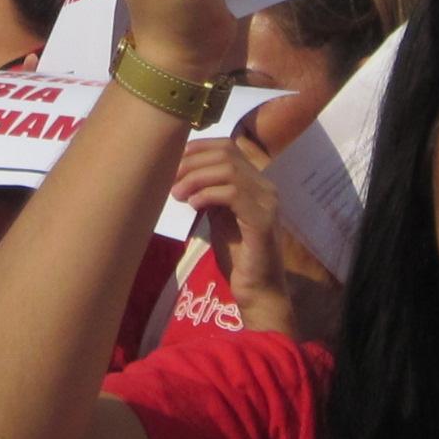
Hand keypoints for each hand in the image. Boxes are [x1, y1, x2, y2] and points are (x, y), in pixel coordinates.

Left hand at [172, 130, 285, 302]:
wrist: (258, 291)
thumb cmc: (237, 257)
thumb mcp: (219, 217)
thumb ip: (209, 194)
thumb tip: (181, 175)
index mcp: (256, 183)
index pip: (228, 147)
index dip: (198, 148)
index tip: (174, 161)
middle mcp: (266, 187)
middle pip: (226, 154)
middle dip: (192, 163)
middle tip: (170, 180)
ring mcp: (267, 202)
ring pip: (229, 170)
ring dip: (197, 178)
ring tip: (178, 194)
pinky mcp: (262, 220)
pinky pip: (234, 194)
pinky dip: (209, 194)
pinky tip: (194, 205)